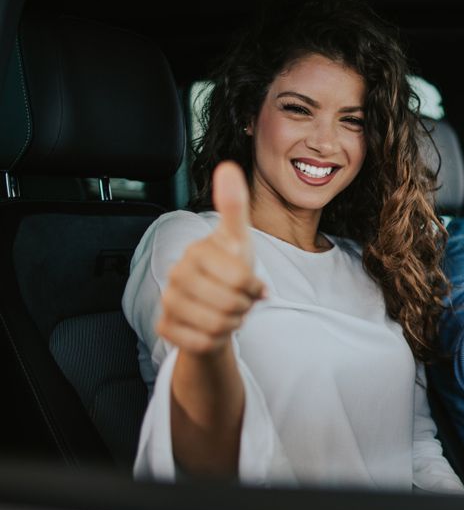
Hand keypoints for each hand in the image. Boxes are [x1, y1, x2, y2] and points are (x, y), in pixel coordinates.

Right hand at [156, 161, 264, 356]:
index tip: (252, 283)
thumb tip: (228, 167)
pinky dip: (215, 340)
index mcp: (196, 251)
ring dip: (232, 323)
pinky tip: (213, 327)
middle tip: (241, 301)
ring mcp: (167, 301)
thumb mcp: (239, 238)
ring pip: (216, 326)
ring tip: (229, 312)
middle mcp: (176, 274)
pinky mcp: (164, 327)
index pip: (239, 278)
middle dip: (244, 307)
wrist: (214, 303)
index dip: (253, 286)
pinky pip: (200, 342)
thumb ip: (235, 205)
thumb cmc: (229, 267)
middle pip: (228, 305)